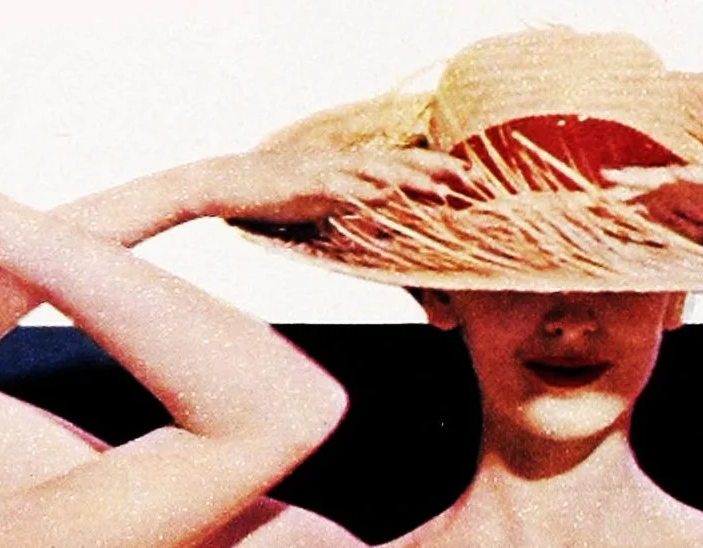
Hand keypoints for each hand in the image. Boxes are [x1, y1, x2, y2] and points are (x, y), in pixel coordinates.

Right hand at [189, 143, 460, 230]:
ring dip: (413, 177)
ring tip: (444, 185)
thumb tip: (377, 229)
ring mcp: (328, 171)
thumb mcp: (320, 209)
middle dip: (439, 168)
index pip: (402, 166)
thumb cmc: (274, 200)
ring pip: (380, 170)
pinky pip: (344, 187)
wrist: (227, 184)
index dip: (437, 169)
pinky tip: (390, 196)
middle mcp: (345, 163)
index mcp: (351, 169)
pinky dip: (369, 192)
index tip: (471, 177)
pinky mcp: (309, 184)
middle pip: (401, 161)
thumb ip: (351, 217)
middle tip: (474, 177)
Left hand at [610, 163, 702, 273]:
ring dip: (651, 181)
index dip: (654, 203)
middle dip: (640, 187)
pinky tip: (660, 182)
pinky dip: (685, 183)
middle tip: (602, 186)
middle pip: (680, 188)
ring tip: (614, 182)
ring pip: (689, 181)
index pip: (689, 205)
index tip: (622, 207)